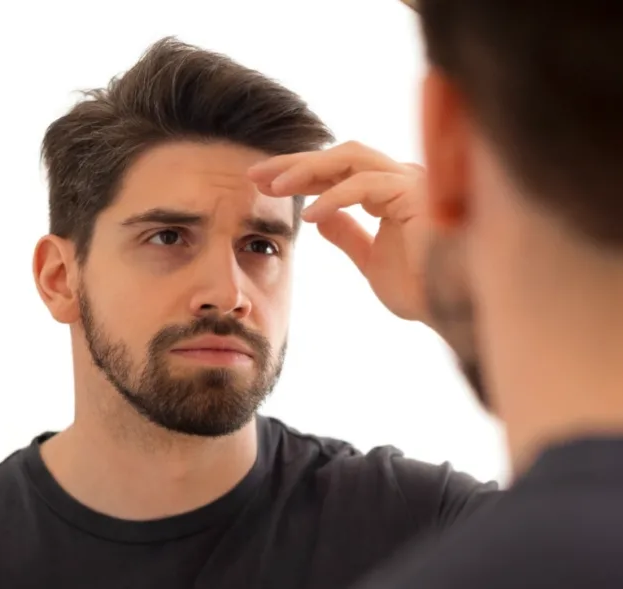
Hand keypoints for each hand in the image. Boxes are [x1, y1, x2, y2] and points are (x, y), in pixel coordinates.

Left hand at [249, 142, 429, 323]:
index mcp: (390, 191)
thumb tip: (320, 219)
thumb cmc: (423, 289)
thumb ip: (348, 235)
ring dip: (308, 170)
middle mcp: (402, 177)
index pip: (337, 170)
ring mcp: (413, 181)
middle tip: (255, 175)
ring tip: (274, 190)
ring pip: (351, 159)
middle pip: (340, 155)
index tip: (260, 184)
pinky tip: (310, 218)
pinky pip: (368, 186)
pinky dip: (335, 198)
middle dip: (295, 163)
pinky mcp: (418, 193)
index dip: (298, 174)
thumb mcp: (371, 260)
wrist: (455, 311)